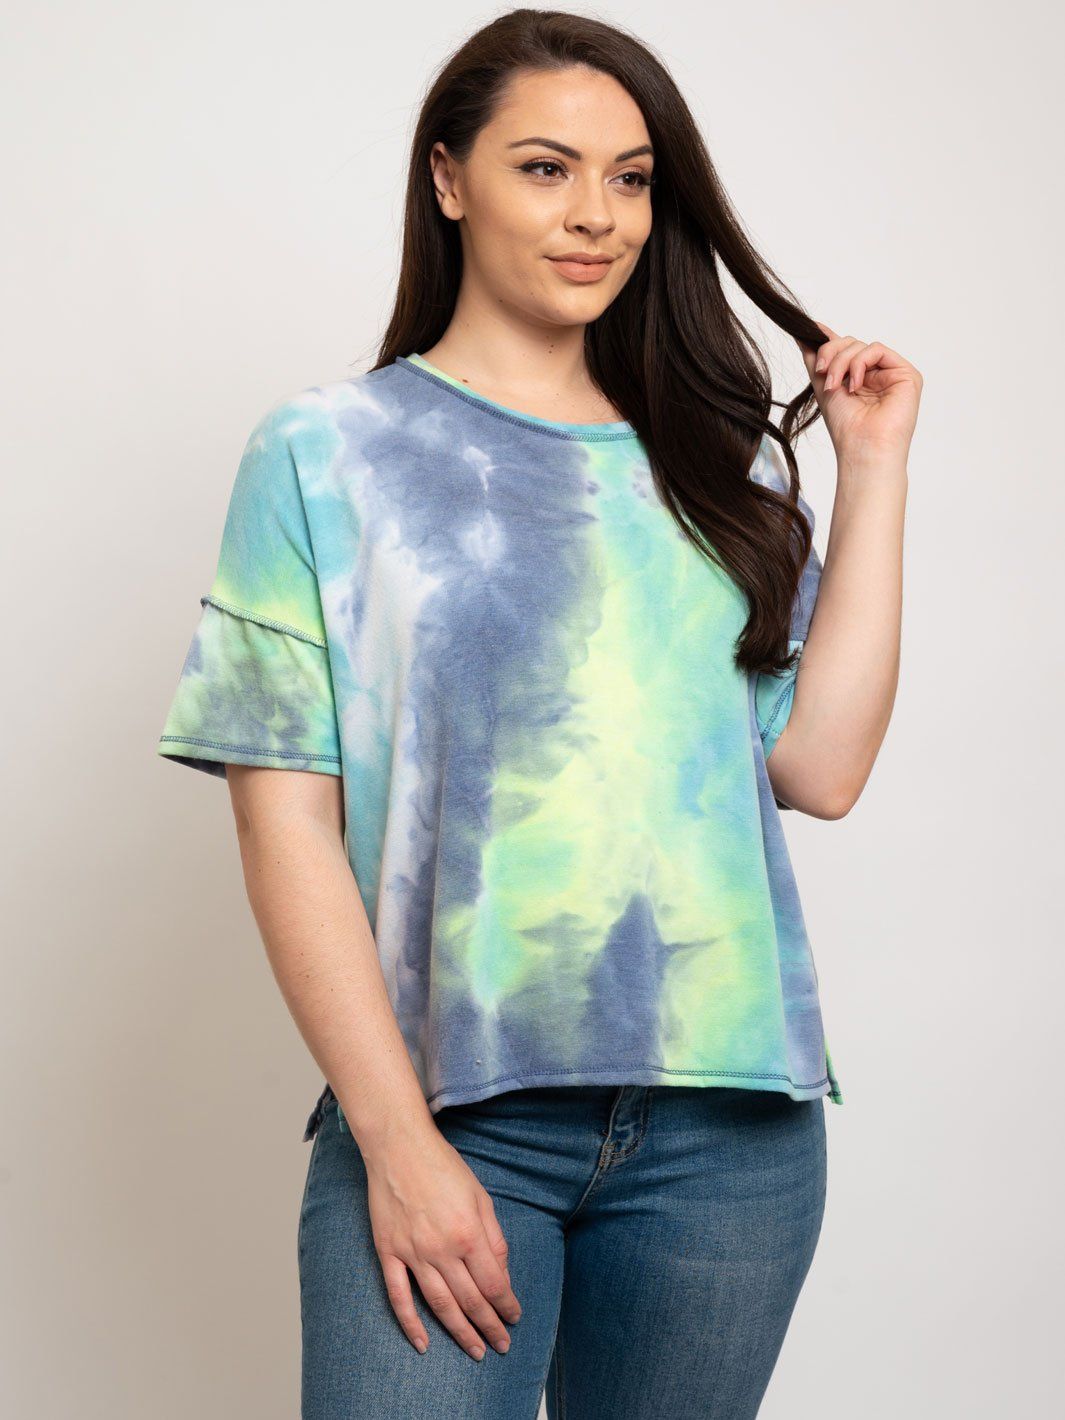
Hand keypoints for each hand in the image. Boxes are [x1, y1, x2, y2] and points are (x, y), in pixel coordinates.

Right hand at [363, 1124, 522, 1359]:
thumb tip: (502, 1274)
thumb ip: (493, 1237)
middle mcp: (442, 1249)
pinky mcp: (388, 1253)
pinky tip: (423, 1344)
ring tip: (475, 1351)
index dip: (507, 1306)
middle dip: (489, 1326)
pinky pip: (398, 1297)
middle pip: (470, 1300)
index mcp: (468, 1233)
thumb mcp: (481, 1196)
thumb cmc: (444, 1167)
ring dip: (460, 1332)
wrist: (399, 1147)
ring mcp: (412, 1253)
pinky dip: (410, 1324)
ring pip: (440, 1305)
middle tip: (501, 1345)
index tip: (514, 1318)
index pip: (494, 1283)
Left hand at [798, 321, 922, 465]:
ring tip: (835, 387)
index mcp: (859, 379)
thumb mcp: (823, 387)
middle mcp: (876, 375)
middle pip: (850, 344)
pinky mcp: (906, 374)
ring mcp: (891, 374)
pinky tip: (855, 385)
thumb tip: (803, 335)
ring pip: (861, 346)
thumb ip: (815, 360)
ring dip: (841, 362)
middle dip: (831, 355)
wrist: (862, 448)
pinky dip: (860, 363)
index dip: (829, 341)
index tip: (810, 330)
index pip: (845, 351)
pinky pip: (877, 350)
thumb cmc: (846, 427)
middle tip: (821, 373)